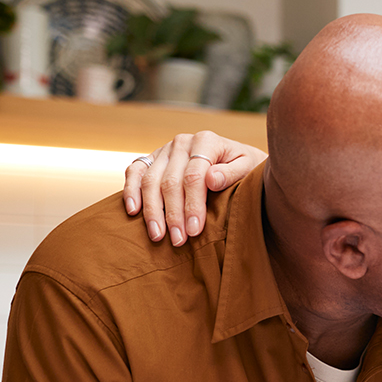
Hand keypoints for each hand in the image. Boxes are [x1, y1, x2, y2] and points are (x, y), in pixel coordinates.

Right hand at [123, 131, 265, 244]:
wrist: (239, 160)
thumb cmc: (247, 169)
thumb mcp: (250, 168)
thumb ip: (233, 173)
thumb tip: (212, 179)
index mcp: (206, 141)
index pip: (194, 176)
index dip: (193, 205)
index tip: (195, 230)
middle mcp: (183, 142)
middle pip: (170, 181)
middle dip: (173, 214)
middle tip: (178, 240)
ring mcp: (165, 150)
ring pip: (150, 180)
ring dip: (152, 210)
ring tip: (158, 236)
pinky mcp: (153, 159)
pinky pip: (135, 171)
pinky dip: (131, 190)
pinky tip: (133, 211)